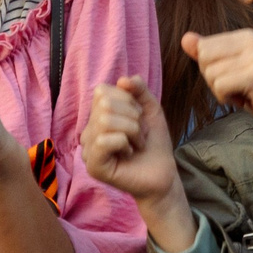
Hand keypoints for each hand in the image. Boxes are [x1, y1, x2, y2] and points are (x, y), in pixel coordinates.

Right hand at [81, 76, 198, 251]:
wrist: (163, 173)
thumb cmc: (153, 142)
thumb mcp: (149, 109)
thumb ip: (138, 89)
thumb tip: (123, 80)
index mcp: (97, 116)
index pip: (102, 91)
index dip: (127, 101)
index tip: (138, 119)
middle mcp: (88, 131)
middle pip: (104, 104)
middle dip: (132, 117)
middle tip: (139, 134)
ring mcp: (88, 149)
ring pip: (105, 120)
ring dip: (132, 131)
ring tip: (136, 144)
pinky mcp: (93, 165)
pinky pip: (104, 140)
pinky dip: (124, 143)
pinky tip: (128, 154)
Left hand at [179, 29, 252, 170]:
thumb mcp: (233, 70)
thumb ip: (209, 53)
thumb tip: (184, 38)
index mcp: (247, 35)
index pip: (204, 47)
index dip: (212, 69)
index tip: (236, 78)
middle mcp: (252, 40)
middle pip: (204, 58)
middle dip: (214, 79)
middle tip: (238, 88)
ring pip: (210, 74)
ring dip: (222, 91)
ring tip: (245, 94)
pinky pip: (219, 87)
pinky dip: (227, 99)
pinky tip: (246, 100)